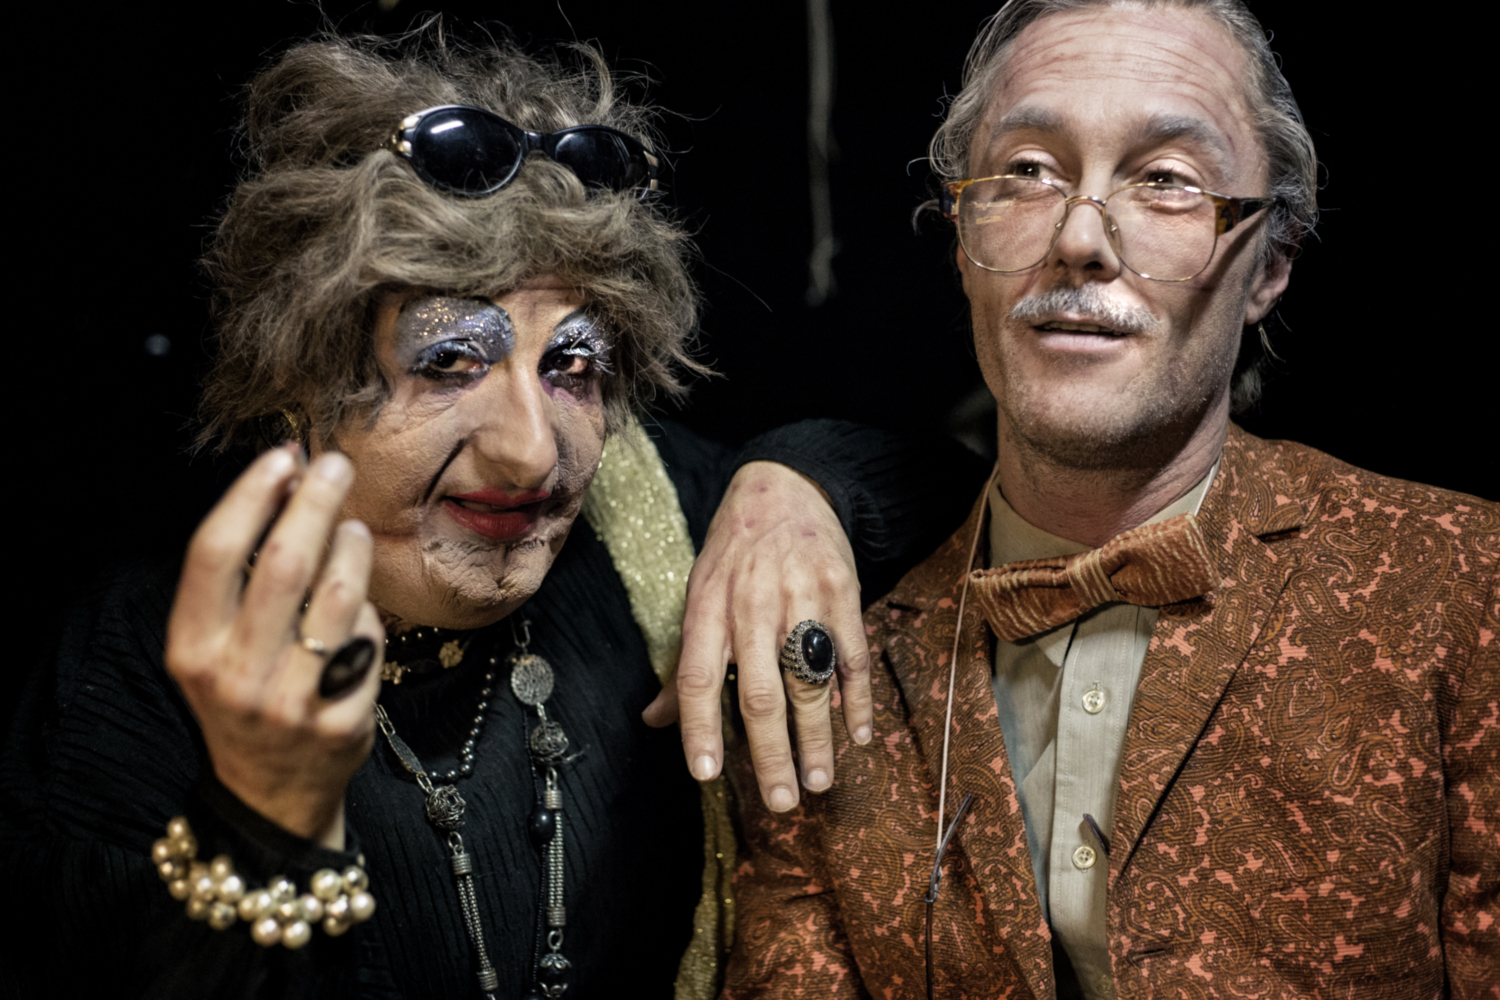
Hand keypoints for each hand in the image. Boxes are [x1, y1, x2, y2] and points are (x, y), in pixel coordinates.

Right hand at [166, 446, 383, 848]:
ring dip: (351, 547)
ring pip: (337, 596)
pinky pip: (367, 640)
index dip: (250, 495)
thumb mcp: (217, 645)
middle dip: (314, 502)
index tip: (282, 456)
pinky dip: (367, 613)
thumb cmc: (246, 692)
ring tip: (352, 528)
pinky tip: (358, 606)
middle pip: (284, 563)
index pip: (216, 554)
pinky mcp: (341, 720)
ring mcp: (291, 701)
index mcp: (192, 649)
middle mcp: (235, 676)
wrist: (272, 790)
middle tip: (336, 466)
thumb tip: (283, 478)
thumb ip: (240, 577)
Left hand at [644, 461, 871, 811]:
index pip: (697, 676)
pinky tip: (858, 735)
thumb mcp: (697, 595)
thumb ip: (683, 661)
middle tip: (782, 801)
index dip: (699, 727)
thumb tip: (652, 721)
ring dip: (818, 737)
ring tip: (820, 780)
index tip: (706, 775)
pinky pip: (853, 654)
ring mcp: (801, 596)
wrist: (785, 488)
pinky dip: (857, 699)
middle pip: (761, 691)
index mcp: (707, 607)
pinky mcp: (843, 590)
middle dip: (772, 753)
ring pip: (810, 680)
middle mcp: (752, 604)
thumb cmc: (733, 554)